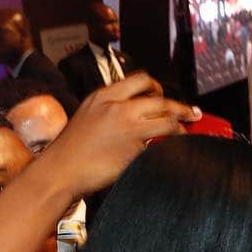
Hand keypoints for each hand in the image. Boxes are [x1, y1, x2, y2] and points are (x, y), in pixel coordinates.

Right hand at [39, 72, 200, 196]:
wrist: (58, 171)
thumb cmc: (70, 149)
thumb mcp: (87, 115)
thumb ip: (110, 108)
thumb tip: (135, 111)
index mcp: (104, 96)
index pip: (140, 80)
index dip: (157, 88)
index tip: (165, 96)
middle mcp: (117, 107)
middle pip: (160, 100)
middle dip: (181, 107)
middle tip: (193, 113)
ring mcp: (127, 127)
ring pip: (167, 121)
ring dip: (182, 128)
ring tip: (187, 133)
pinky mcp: (133, 149)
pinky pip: (160, 145)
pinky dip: (170, 147)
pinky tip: (174, 151)